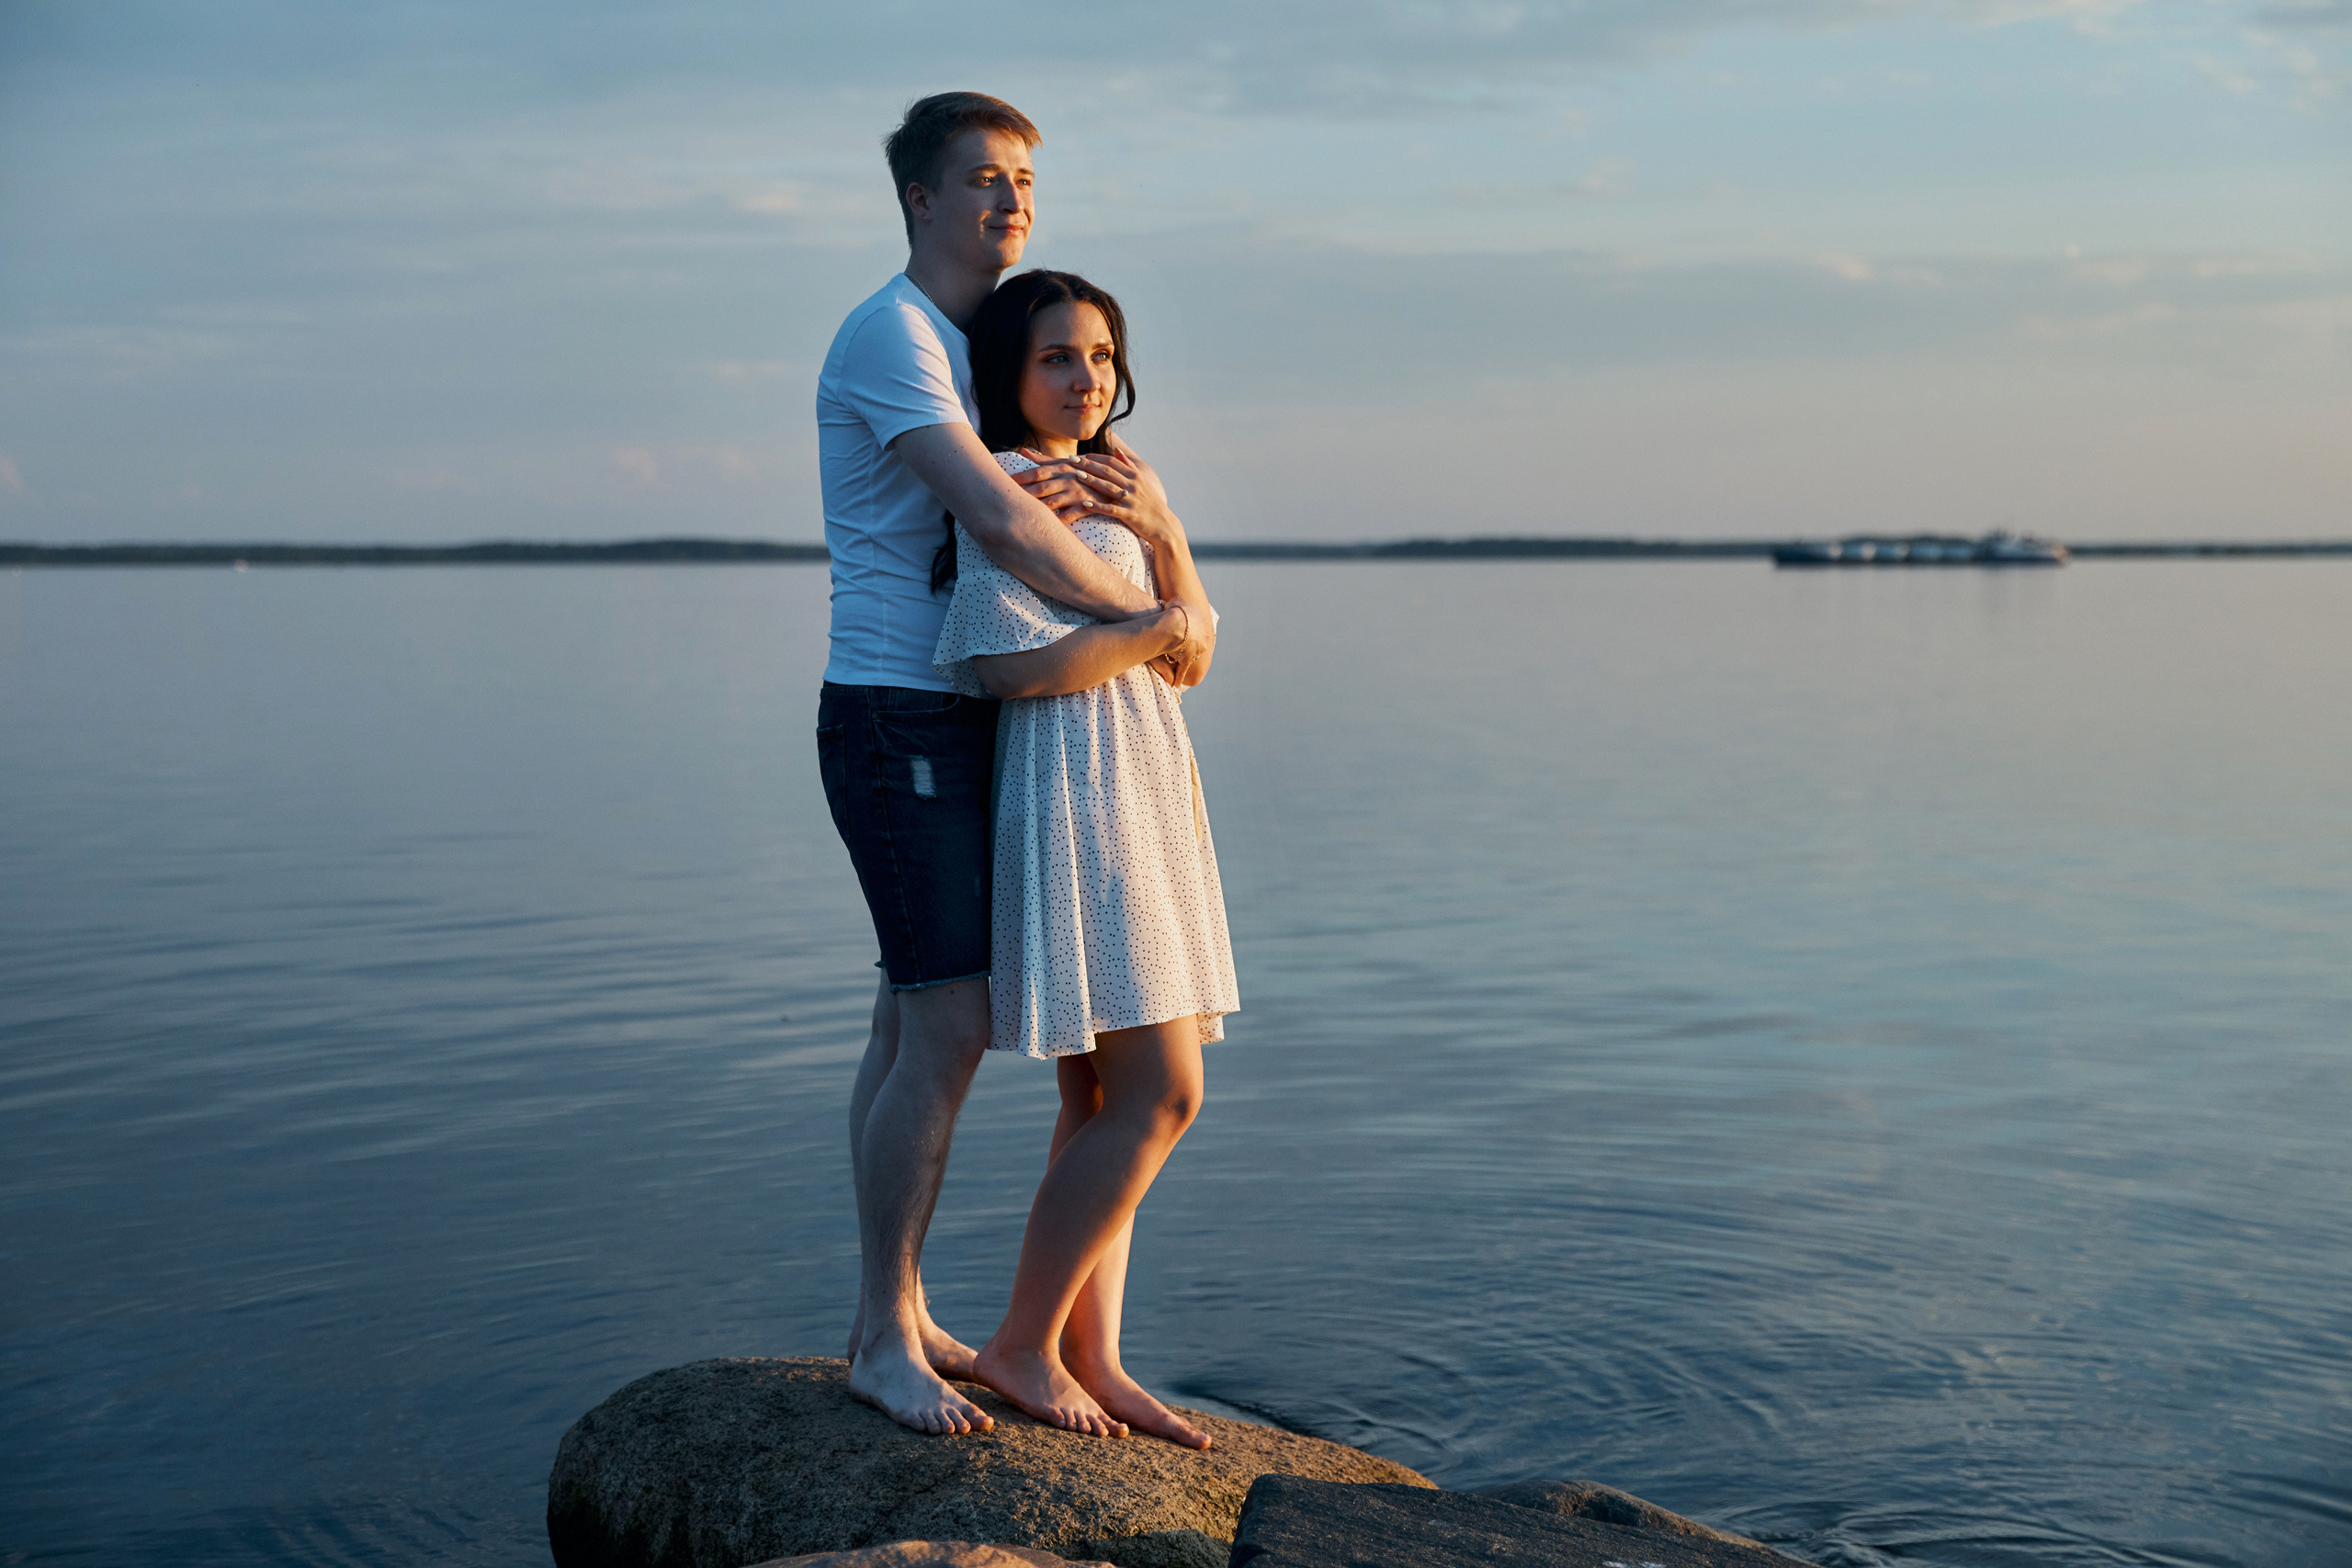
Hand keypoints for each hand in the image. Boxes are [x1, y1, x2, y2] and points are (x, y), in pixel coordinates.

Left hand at [1013, 446, 1181, 548]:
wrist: (1164, 526)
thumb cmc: (1149, 504)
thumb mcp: (1141, 482)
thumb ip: (1128, 466)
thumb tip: (1116, 450)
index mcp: (1134, 476)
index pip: (1111, 462)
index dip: (1094, 458)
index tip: (1079, 455)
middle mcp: (1133, 485)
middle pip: (1107, 471)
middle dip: (1088, 465)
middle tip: (1071, 460)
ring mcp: (1131, 499)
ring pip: (1108, 487)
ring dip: (1091, 481)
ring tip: (1075, 476)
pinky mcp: (1130, 515)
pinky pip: (1111, 509)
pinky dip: (1097, 506)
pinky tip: (1084, 504)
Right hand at [1158, 597, 1212, 688]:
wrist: (1174, 622)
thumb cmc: (1174, 610)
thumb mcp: (1178, 601)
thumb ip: (1178, 604)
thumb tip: (1176, 606)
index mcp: (1202, 624)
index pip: (1199, 630)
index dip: (1191, 632)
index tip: (1186, 634)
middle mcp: (1204, 638)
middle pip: (1199, 645)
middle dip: (1192, 648)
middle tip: (1184, 650)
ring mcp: (1197, 650)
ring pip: (1192, 657)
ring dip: (1186, 661)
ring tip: (1176, 665)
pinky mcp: (1187, 659)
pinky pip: (1183, 670)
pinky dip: (1179, 677)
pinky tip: (1176, 683)